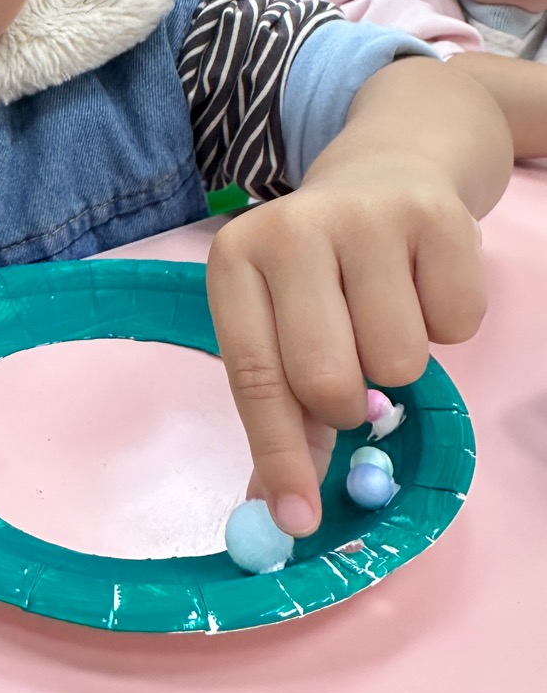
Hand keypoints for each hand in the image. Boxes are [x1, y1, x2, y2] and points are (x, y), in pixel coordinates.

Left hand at [206, 158, 483, 535]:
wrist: (386, 172)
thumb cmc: (322, 269)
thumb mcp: (279, 321)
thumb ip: (280, 412)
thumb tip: (283, 511)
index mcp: (236, 257)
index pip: (255, 376)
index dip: (278, 455)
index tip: (298, 519)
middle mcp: (292, 228)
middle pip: (326, 378)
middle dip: (347, 405)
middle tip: (353, 379)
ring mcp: (366, 216)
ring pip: (399, 361)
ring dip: (399, 363)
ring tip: (383, 313)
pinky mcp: (437, 218)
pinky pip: (456, 326)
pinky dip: (445, 326)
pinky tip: (420, 285)